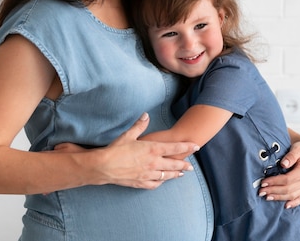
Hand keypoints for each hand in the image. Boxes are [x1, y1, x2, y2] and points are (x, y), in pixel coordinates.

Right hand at [56, 113, 198, 189]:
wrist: (104, 167)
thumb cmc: (116, 149)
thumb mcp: (129, 134)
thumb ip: (139, 125)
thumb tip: (146, 115)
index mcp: (153, 149)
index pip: (175, 147)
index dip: (187, 147)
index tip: (196, 146)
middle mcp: (154, 162)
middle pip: (174, 164)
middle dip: (184, 164)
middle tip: (192, 166)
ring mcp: (148, 174)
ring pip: (166, 175)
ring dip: (175, 174)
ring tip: (181, 174)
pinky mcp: (140, 182)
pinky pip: (154, 183)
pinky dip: (160, 182)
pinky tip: (162, 181)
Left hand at [258, 132, 299, 208]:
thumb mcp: (298, 148)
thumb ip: (291, 156)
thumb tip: (284, 164)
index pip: (287, 180)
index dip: (274, 182)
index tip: (263, 182)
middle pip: (288, 190)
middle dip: (273, 191)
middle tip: (261, 191)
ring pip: (292, 196)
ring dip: (279, 198)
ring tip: (267, 197)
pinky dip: (293, 203)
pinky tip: (285, 206)